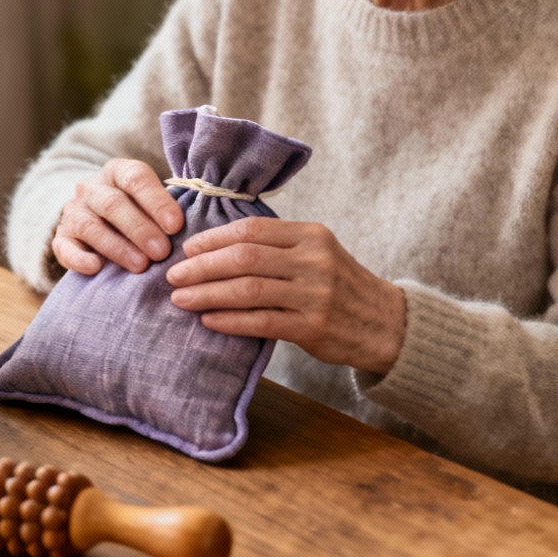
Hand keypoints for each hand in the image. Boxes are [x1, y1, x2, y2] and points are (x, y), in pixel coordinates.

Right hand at [52, 159, 183, 274]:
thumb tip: (195, 234)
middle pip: (114, 204)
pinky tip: (97, 268)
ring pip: (91, 226)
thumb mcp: (149, 202)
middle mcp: (92, 188)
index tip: (176, 226)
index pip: (136, 179)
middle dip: (140, 229)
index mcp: (118, 172)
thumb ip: (167, 211)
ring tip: (140, 266)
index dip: (157, 202)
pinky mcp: (61, 237)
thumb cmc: (136, 212)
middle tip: (162, 252)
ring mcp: (74, 212)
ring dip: (118, 247)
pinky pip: (65, 247)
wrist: (93, 218)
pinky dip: (79, 258)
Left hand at [164, 218, 406, 375]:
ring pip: (248, 289)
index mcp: (310, 235)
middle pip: (245, 257)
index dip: (213, 238)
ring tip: (181, 299)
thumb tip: (216, 247)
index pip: (251, 229)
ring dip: (208, 293)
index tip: (187, 248)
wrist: (384, 323)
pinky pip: (260, 321)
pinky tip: (209, 320)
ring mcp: (314, 294)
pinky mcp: (312, 327)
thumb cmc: (340, 286)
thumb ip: (278, 246)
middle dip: (202, 266)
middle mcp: (313, 260)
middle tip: (174, 276)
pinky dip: (230, 320)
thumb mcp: (318, 252)